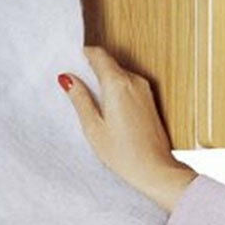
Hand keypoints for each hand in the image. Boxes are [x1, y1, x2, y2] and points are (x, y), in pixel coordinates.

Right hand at [58, 46, 196, 211]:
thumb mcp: (93, 127)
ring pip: (118, 73)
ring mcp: (144, 89)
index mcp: (117, 84)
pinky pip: (128, 84)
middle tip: (75, 85)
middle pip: (108, 63)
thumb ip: (80, 98)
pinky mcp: (149, 99)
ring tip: (89, 101)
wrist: (156, 170)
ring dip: (103, 80)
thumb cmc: (123, 154)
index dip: (83, 54)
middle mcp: (134, 81)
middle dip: (91, 69)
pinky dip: (115, 89)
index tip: (71, 62)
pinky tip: (106, 109)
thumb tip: (68, 78)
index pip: (98, 54)